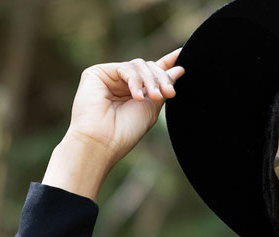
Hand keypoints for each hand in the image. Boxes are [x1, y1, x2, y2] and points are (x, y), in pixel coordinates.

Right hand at [63, 48, 184, 165]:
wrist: (103, 141)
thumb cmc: (126, 131)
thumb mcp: (152, 108)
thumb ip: (163, 87)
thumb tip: (179, 68)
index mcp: (134, 92)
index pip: (151, 73)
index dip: (167, 62)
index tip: (182, 53)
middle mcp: (121, 83)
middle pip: (148, 67)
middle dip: (162, 78)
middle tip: (169, 93)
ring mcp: (108, 77)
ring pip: (139, 65)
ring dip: (151, 81)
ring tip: (155, 97)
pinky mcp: (96, 74)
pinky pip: (125, 68)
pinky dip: (135, 81)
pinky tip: (137, 97)